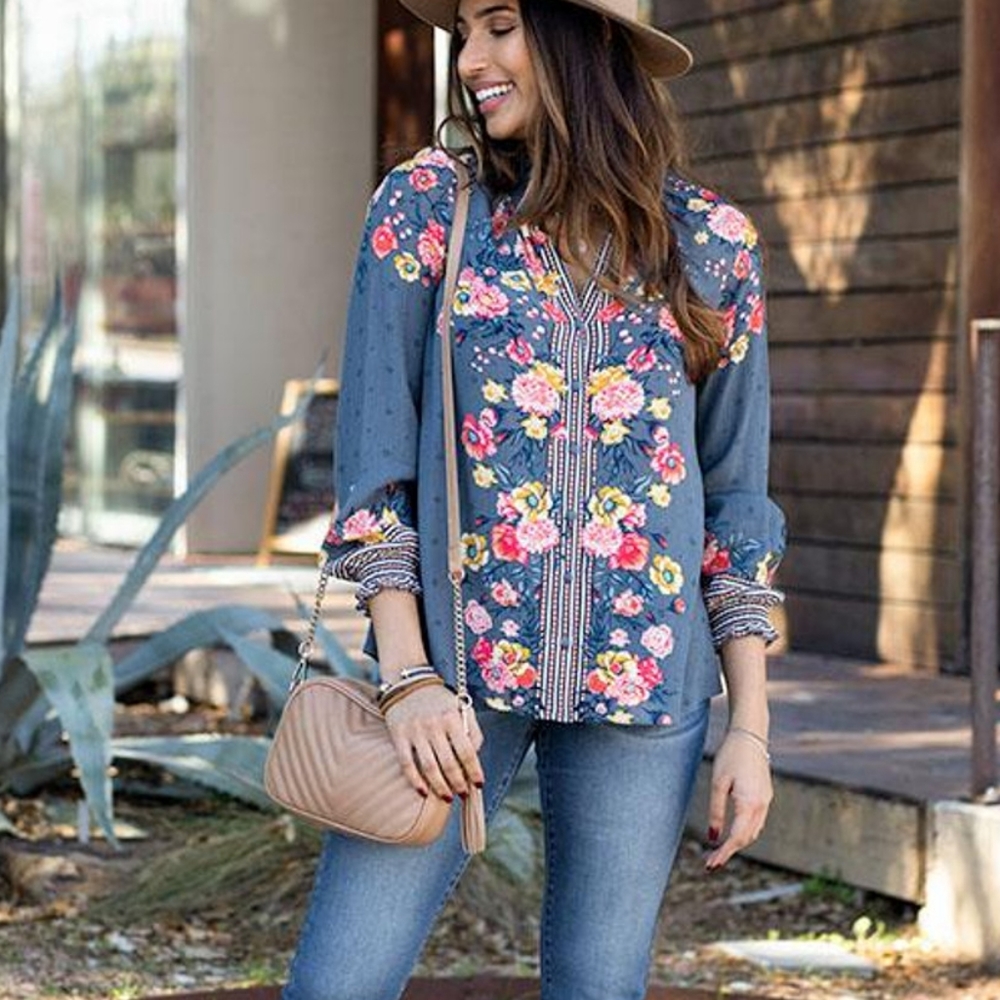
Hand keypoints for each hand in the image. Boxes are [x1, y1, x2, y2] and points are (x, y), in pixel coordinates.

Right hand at [384, 685, 484, 800]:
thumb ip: (472, 730)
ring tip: (447, 797)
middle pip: (448, 763)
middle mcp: (434, 725)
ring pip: (429, 767)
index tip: (479, 785)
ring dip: (440, 786)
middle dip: (458, 783)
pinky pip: (407, 764)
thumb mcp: (461, 707)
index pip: (467, 751)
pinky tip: (423, 792)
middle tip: (463, 795)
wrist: (407, 682)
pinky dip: (415, 781)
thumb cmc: (439, 699)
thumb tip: (475, 756)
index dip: (474, 771)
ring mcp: (415, 732)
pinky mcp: (399, 736)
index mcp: (452, 718)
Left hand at [704, 730, 772, 869]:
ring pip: (753, 831)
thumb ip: (716, 812)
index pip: (736, 837)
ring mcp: (766, 801)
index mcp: (750, 803)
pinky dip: (745, 831)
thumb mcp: (718, 783)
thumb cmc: (730, 756)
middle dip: (729, 852)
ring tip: (719, 852)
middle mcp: (762, 805)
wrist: (750, 736)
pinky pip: (757, 821)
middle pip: (746, 838)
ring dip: (738, 843)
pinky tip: (733, 833)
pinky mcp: (766, 795)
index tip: (710, 865)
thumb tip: (713, 837)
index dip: (724, 853)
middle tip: (711, 863)